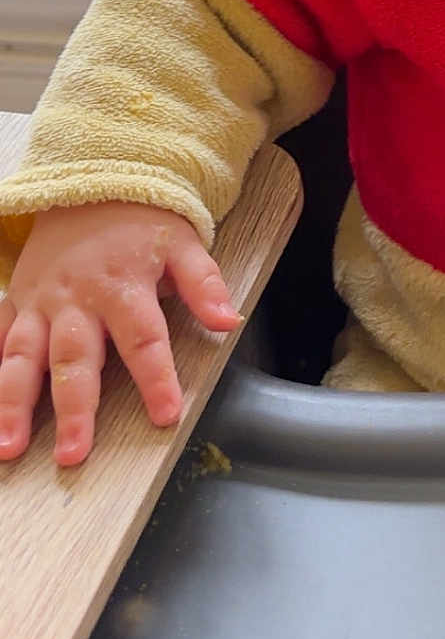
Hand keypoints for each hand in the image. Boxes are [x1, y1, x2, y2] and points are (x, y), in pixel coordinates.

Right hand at [0, 201, 239, 466]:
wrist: (91, 183)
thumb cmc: (142, 222)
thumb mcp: (184, 244)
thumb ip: (204, 285)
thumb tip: (229, 321)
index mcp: (123, 286)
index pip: (143, 339)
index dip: (156, 378)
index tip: (165, 415)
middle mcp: (77, 299)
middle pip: (75, 360)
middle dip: (73, 410)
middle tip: (73, 455)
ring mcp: (40, 303)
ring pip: (22, 358)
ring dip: (13, 404)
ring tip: (10, 448)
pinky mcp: (17, 302)